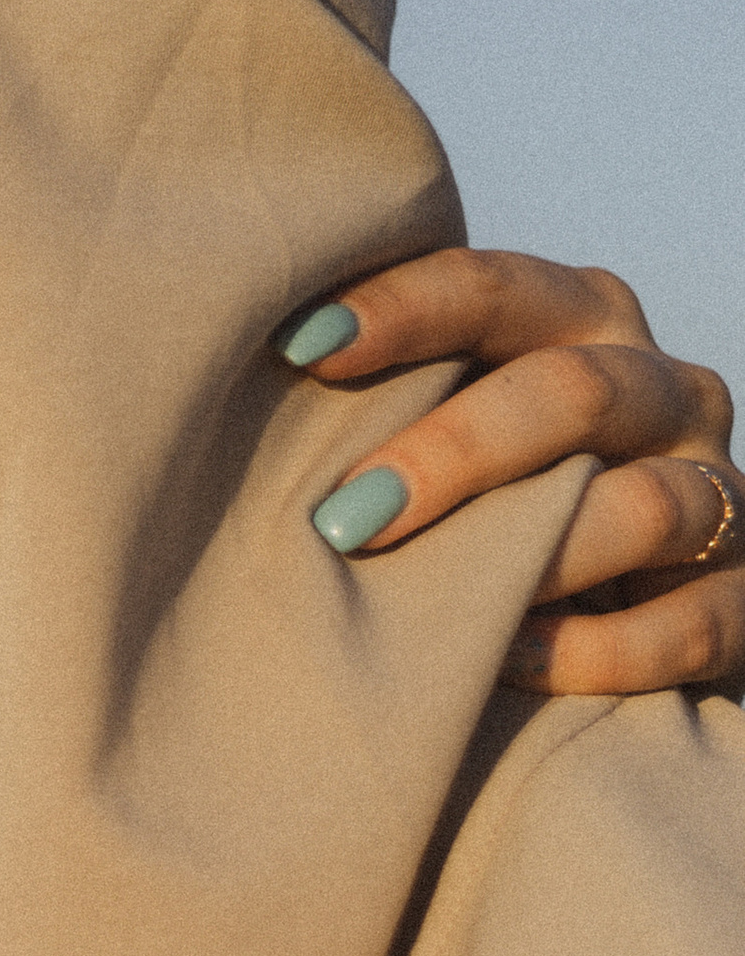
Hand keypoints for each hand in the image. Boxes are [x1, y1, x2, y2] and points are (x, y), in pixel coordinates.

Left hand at [286, 251, 738, 694]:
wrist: (623, 619)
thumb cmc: (484, 511)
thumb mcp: (448, 433)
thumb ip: (386, 397)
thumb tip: (259, 374)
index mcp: (584, 324)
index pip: (499, 292)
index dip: (404, 310)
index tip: (299, 347)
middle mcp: (663, 392)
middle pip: (576, 391)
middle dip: (456, 452)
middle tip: (347, 519)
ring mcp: (716, 494)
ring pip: (648, 506)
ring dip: (535, 558)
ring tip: (436, 608)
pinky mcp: (743, 601)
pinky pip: (688, 625)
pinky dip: (593, 653)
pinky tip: (506, 663)